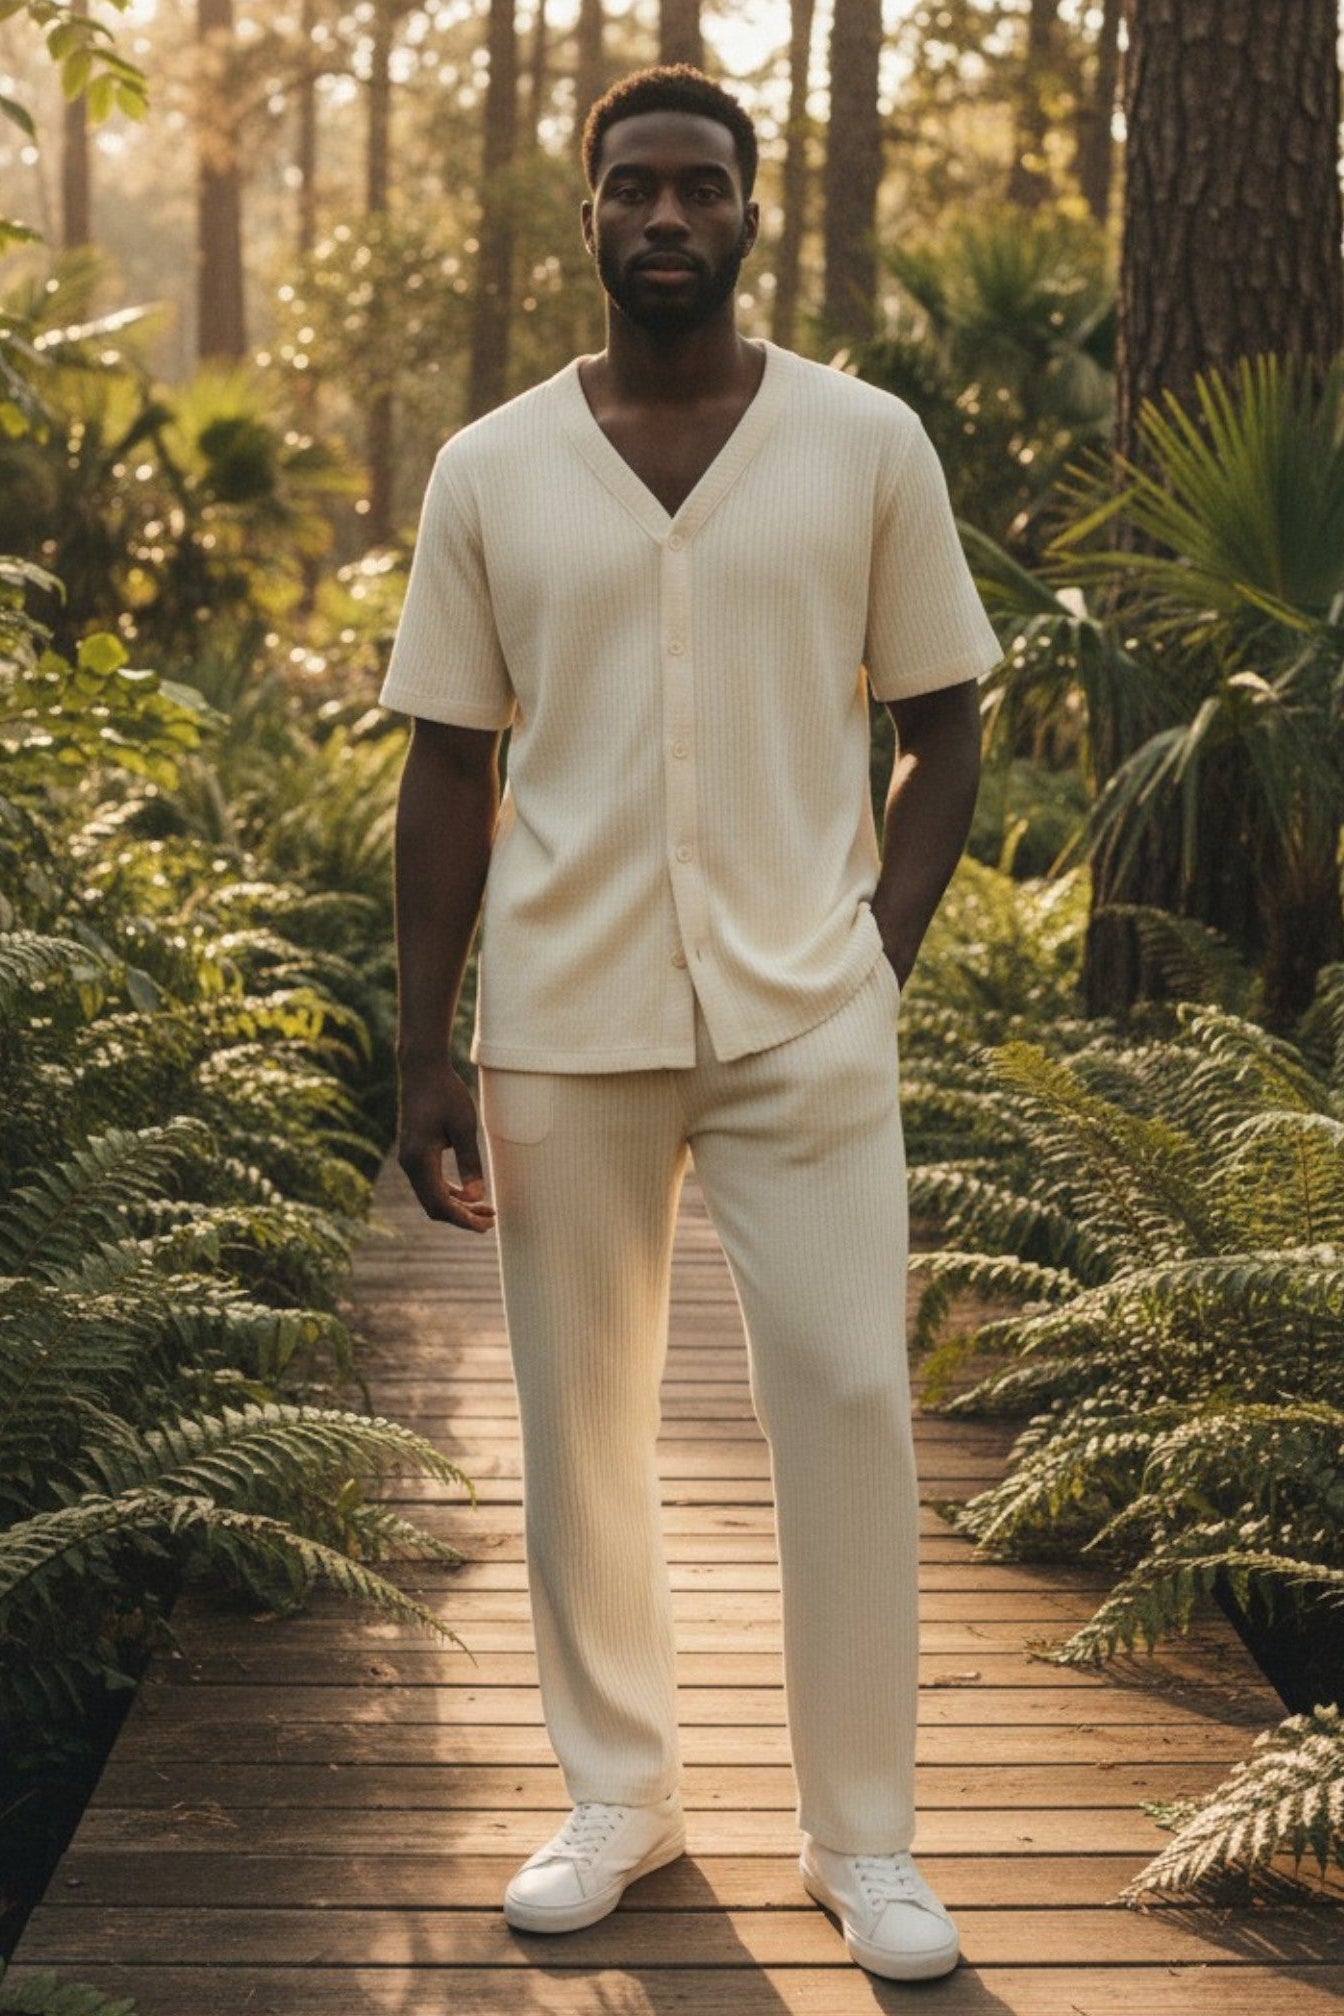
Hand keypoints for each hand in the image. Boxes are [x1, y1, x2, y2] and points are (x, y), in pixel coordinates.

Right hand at [396, 1056, 496, 1232]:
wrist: (422, 1070)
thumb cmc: (445, 1094)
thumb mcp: (464, 1127)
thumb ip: (470, 1163)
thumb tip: (477, 1197)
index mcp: (420, 1160)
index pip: (440, 1203)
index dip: (463, 1219)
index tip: (486, 1225)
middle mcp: (409, 1164)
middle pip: (434, 1206)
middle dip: (461, 1217)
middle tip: (490, 1221)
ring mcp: (409, 1160)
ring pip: (431, 1196)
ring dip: (457, 1206)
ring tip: (485, 1209)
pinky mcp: (415, 1154)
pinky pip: (430, 1184)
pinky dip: (449, 1193)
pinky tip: (469, 1193)